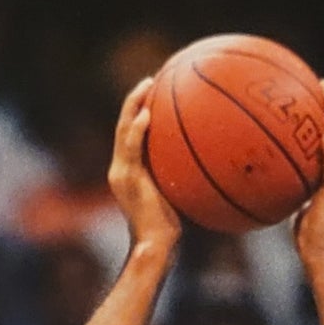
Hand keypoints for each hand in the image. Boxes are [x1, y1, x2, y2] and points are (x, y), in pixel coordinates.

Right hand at [108, 80, 182, 254]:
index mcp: (128, 170)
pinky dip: (137, 130)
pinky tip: (147, 115)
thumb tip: (203, 158)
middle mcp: (120, 168)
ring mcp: (121, 173)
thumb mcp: (174, 194)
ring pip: (123, 130)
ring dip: (133, 105)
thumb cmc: (169, 227)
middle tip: (151, 79)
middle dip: (134, 100)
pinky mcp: (127, 179)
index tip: (154, 91)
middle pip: (123, 125)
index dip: (138, 111)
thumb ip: (177, 173)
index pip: (129, 134)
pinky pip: (131, 148)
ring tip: (147, 85)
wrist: (155, 245)